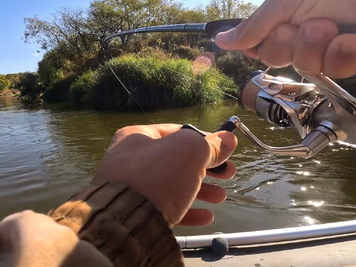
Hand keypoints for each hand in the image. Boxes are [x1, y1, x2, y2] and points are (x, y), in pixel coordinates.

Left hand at [93, 124, 236, 226]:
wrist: (126, 222)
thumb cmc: (158, 176)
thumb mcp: (189, 152)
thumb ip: (211, 145)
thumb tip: (229, 139)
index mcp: (137, 137)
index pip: (176, 132)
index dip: (204, 139)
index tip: (224, 149)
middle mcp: (130, 161)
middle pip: (176, 161)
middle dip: (206, 168)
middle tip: (229, 174)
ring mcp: (131, 189)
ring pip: (173, 186)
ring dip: (201, 190)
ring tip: (221, 197)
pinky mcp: (135, 215)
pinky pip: (166, 209)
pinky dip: (188, 211)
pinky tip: (206, 217)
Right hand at [215, 0, 355, 77]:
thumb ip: (255, 23)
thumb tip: (219, 39)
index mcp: (285, 18)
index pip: (256, 42)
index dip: (259, 44)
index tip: (267, 37)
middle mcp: (301, 36)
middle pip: (276, 58)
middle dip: (294, 42)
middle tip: (314, 23)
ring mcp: (323, 52)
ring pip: (304, 67)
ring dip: (322, 46)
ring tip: (340, 28)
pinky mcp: (346, 66)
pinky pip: (332, 72)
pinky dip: (345, 55)